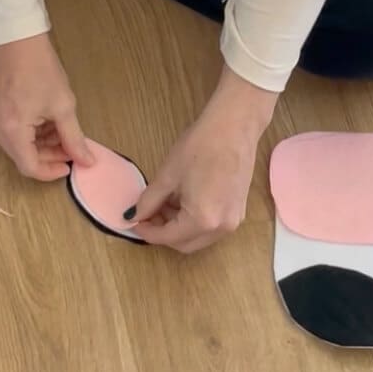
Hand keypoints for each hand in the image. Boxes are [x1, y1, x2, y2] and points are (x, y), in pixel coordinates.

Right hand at [0, 33, 93, 179]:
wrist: (17, 39)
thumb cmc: (40, 68)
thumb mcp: (62, 105)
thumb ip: (74, 138)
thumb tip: (86, 160)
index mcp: (11, 130)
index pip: (30, 167)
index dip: (52, 171)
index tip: (70, 165)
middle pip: (23, 157)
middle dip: (49, 155)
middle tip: (71, 147)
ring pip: (18, 146)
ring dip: (41, 144)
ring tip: (61, 130)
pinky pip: (11, 133)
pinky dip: (30, 133)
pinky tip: (46, 121)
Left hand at [130, 67, 277, 253]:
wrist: (233, 127)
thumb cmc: (200, 147)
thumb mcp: (167, 176)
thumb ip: (149, 201)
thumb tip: (134, 215)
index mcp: (203, 220)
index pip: (168, 238)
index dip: (147, 231)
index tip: (134, 221)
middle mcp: (222, 228)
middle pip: (185, 244)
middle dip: (163, 232)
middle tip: (147, 213)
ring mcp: (233, 221)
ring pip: (198, 237)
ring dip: (178, 227)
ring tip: (164, 203)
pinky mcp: (238, 211)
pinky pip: (211, 227)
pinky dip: (194, 221)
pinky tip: (183, 200)